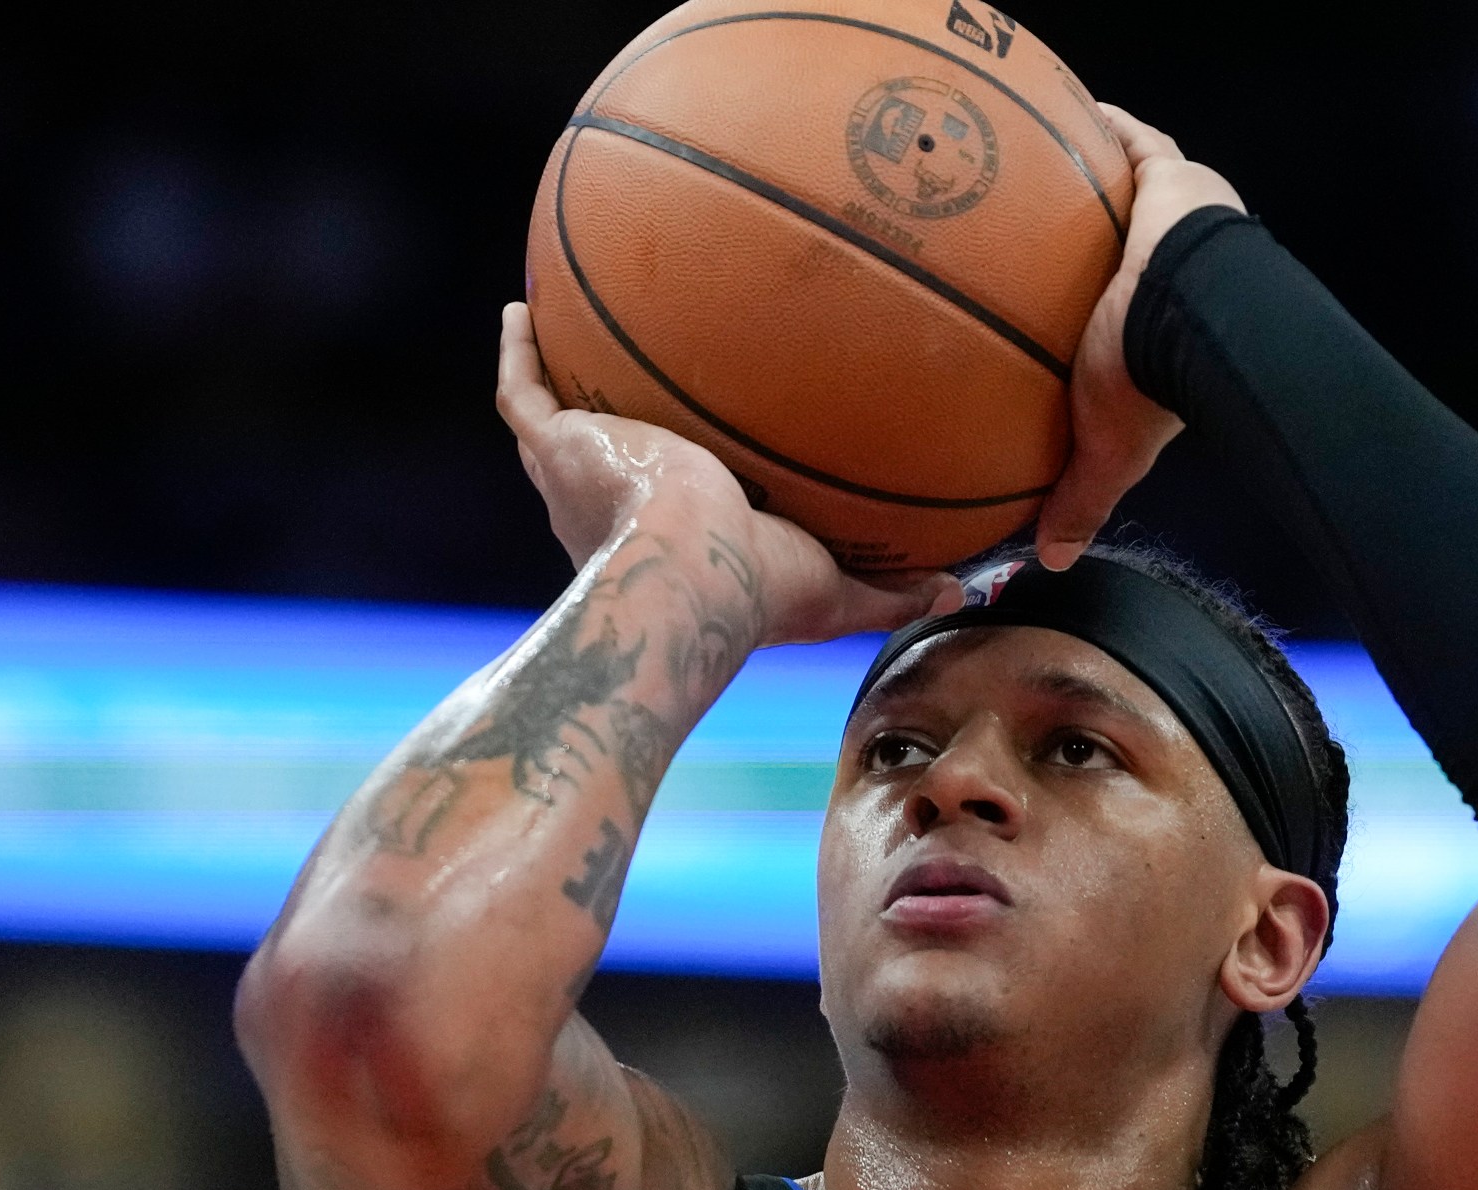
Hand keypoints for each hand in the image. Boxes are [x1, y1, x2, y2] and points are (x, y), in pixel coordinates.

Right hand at [495, 303, 958, 643]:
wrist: (690, 574)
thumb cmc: (756, 593)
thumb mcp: (838, 590)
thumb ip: (891, 588)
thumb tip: (958, 590)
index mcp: (674, 538)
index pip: (676, 500)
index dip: (686, 474)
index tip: (705, 447)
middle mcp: (615, 507)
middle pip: (613, 454)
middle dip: (619, 424)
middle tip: (639, 379)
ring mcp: (579, 474)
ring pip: (558, 420)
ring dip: (559, 376)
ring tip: (564, 327)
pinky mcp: (557, 447)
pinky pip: (522, 392)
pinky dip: (518, 351)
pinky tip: (523, 308)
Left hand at [1037, 105, 1246, 570]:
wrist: (1186, 317)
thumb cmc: (1151, 383)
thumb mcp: (1108, 451)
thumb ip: (1082, 500)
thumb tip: (1053, 562)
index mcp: (1152, 332)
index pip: (1122, 316)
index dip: (1097, 311)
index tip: (1055, 309)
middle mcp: (1162, 273)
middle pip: (1121, 249)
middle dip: (1089, 240)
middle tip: (1042, 235)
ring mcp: (1167, 221)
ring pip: (1128, 194)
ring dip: (1092, 181)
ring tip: (1042, 170)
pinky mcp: (1169, 178)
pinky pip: (1134, 142)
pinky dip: (1105, 128)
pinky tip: (1069, 115)